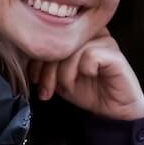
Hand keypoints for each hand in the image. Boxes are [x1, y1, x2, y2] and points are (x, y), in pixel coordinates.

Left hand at [28, 29, 143, 120]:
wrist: (112, 112)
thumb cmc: (89, 91)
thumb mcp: (59, 76)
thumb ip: (47, 62)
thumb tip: (28, 54)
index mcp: (80, 34)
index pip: (51, 35)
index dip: (38, 57)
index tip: (36, 79)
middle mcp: (93, 33)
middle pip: (60, 41)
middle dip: (48, 69)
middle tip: (47, 89)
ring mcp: (106, 42)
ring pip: (73, 49)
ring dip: (64, 73)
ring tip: (68, 87)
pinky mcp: (115, 55)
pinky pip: (89, 56)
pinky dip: (83, 71)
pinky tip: (89, 78)